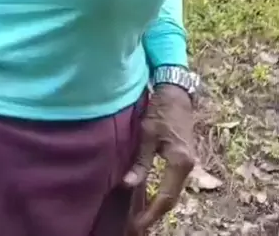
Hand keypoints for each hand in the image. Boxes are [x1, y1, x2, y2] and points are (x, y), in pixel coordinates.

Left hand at [123, 83, 195, 234]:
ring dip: (158, 205)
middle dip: (154, 214)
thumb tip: (128, 185)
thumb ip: (140, 162)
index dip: (151, 214)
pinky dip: (162, 194)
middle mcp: (188, 166)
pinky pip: (173, 183)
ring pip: (173, 192)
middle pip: (171, 199)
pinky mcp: (184, 158)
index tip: (136, 225)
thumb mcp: (147, 134)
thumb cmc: (160, 110)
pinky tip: (149, 198)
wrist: (176, 93)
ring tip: (140, 217)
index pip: (165, 198)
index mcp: (180, 162)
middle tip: (135, 226)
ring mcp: (188, 163)